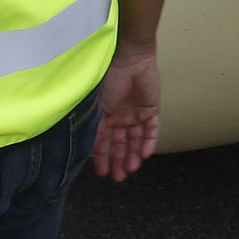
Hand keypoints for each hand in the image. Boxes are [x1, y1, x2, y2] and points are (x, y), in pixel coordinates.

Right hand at [92, 45, 160, 181]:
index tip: (101, 173)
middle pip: (120, 144)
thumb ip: (96, 126)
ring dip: (133, 155)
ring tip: (131, 169)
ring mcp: (136, 114)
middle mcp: (121, 117)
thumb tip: (87, 148)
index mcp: (106, 115)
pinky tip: (145, 155)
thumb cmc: (110, 79)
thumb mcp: (98, 106)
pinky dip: (149, 143)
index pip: (103, 141)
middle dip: (119, 161)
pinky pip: (152, 130)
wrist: (131, 60)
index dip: (102, 157)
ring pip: (136, 140)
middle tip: (118, 178)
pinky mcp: (151, 110)